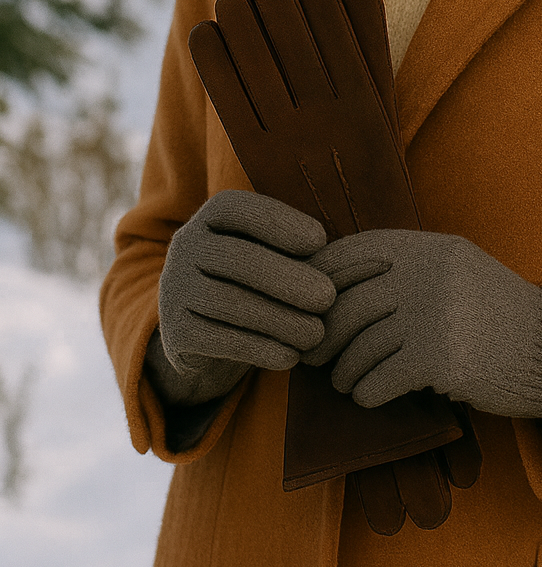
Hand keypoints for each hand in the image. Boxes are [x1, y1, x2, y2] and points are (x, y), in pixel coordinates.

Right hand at [157, 190, 335, 395]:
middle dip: (286, 278)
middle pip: (236, 259)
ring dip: (278, 319)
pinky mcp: (175, 332)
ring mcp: (175, 290)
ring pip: (228, 302)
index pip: (238, 209)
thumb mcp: (273, 255)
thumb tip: (342, 260)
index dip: (278, 221)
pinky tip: (291, 356)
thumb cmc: (258, 283)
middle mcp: (185, 248)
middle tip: (327, 297)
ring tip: (316, 333)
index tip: (320, 240)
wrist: (209, 335)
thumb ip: (298, 251)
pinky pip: (218, 340)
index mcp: (210, 218)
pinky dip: (259, 349)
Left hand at [301, 229, 541, 424]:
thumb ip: (409, 270)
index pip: (357, 250)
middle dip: (324, 335)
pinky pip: (382, 378)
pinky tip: (368, 398)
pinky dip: (367, 392)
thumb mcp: (457, 272)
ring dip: (344, 371)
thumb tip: (337, 287)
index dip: (322, 276)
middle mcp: (433, 273)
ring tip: (343, 382)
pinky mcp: (444, 358)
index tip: (306, 302)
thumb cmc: (496, 317)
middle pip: (351, 304)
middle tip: (312, 356)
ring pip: (362, 346)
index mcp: (433, 248)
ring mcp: (438, 313)